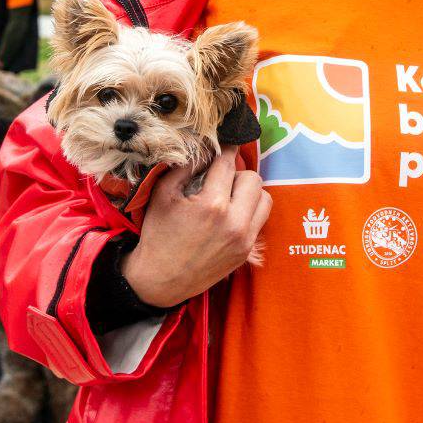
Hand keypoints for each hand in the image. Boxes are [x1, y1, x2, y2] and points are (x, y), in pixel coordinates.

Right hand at [121, 146, 270, 308]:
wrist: (161, 280)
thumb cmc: (158, 234)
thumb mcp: (163, 194)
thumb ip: (185, 167)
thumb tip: (205, 149)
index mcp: (212, 205)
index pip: (227, 164)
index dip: (226, 148)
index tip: (226, 142)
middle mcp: (234, 222)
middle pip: (253, 178)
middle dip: (236, 173)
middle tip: (220, 178)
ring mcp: (244, 239)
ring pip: (264, 198)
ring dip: (248, 192)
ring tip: (229, 196)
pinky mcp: (247, 251)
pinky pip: (260, 219)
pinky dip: (249, 211)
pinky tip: (231, 213)